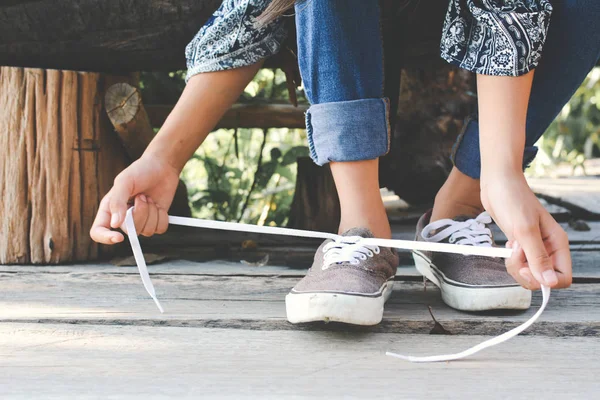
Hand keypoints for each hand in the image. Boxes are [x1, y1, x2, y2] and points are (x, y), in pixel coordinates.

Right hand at [90, 153, 180, 243]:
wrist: (162, 166)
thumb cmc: (140, 171)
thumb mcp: (124, 182)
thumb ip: (117, 202)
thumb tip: (114, 224)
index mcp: (109, 209)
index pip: (98, 231)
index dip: (106, 238)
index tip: (118, 237)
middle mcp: (123, 217)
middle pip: (129, 231)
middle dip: (140, 213)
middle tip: (142, 196)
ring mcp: (140, 220)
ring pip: (146, 232)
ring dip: (152, 213)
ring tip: (149, 198)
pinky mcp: (155, 220)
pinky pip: (159, 229)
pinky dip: (162, 217)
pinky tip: (158, 204)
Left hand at [481, 172, 571, 289]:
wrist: (498, 183)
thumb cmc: (513, 199)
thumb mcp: (525, 230)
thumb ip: (537, 257)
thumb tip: (549, 282)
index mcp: (557, 244)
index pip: (562, 277)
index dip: (545, 281)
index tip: (527, 269)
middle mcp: (548, 248)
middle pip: (542, 279)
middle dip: (525, 272)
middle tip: (515, 253)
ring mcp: (534, 247)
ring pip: (528, 273)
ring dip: (515, 265)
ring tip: (511, 246)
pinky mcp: (520, 245)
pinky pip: (517, 264)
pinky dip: (510, 260)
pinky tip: (508, 245)